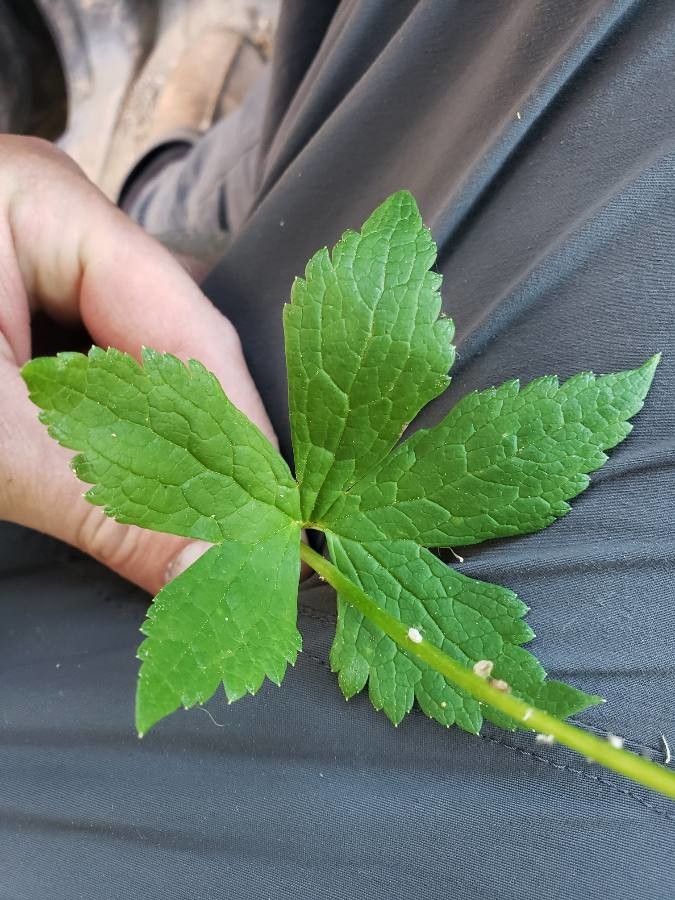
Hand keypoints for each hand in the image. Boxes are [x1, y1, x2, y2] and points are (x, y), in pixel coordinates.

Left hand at [0, 136, 275, 592]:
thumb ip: (101, 502)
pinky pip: (105, 390)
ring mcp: (45, 275)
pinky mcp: (27, 324)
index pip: (185, 325)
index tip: (274, 521)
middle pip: (176, 349)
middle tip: (247, 543)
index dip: (238, 431)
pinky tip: (147, 500)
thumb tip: (210, 576)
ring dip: (169, 458)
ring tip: (206, 531)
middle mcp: (61, 231)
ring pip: (144, 376)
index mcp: (47, 205)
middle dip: (209, 450)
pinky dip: (124, 452)